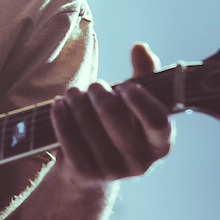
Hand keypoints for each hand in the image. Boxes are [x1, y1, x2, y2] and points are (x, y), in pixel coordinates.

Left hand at [50, 42, 172, 184]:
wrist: (92, 171)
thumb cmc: (119, 127)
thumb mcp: (135, 105)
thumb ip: (143, 75)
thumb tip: (140, 47)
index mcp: (161, 144)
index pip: (156, 120)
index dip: (139, 99)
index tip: (124, 85)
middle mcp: (140, 163)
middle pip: (114, 114)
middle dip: (98, 93)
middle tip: (93, 85)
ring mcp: (111, 170)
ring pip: (86, 122)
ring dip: (76, 100)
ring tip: (74, 93)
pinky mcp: (84, 172)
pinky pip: (67, 135)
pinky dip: (60, 115)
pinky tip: (59, 105)